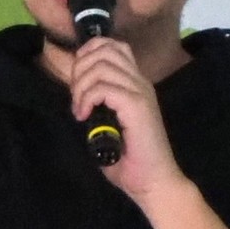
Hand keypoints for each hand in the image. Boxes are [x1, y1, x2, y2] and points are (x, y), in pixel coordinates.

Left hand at [68, 37, 186, 200]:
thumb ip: (98, 105)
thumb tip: (77, 95)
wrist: (153, 182)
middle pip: (104, 49)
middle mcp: (139, 82)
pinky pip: (104, 87)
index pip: (112, 46)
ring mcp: (140, 92)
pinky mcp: (136, 106)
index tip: (78, 83)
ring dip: (81, 86)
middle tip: (76, 98)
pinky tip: (83, 116)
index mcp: (135, 84)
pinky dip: (87, 98)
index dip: (87, 54)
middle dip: (80, 69)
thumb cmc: (130, 161)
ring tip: (79, 109)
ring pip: (101, 66)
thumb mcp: (107, 125)